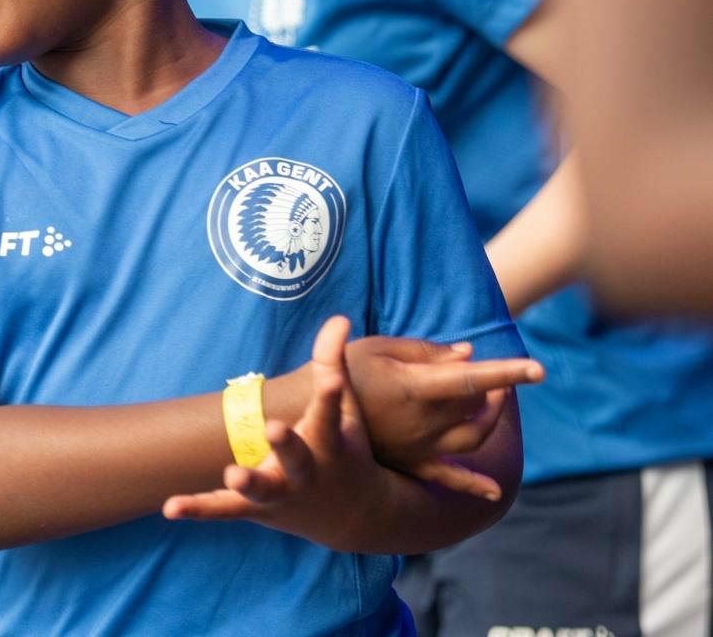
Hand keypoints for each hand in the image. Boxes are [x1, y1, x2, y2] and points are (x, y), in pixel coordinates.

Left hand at [163, 316, 399, 550]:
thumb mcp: (345, 409)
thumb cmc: (344, 449)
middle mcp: (306, 471)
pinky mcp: (255, 508)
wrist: (355, 517)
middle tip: (274, 428)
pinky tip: (170, 507)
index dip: (329, 393)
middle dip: (287, 444)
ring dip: (247, 482)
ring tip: (232, 473)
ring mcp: (281, 492)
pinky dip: (199, 507)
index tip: (331, 379)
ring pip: (261, 489)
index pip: (328, 412)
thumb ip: (333, 361)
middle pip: (296, 457)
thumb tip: (339, 317)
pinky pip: (223, 508)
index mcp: (330, 442)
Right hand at [345, 334, 541, 495]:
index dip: (507, 372)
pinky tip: (494, 493)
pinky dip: (472, 485)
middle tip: (499, 374)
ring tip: (491, 402)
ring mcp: (418, 447)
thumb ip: (425, 351)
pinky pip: (446, 477)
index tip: (538, 368)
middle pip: (476, 405)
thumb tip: (467, 356)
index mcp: (417, 389)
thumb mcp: (377, 348)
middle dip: (495, 387)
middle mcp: (424, 422)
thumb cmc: (340, 373)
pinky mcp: (408, 462)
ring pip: (471, 437)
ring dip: (489, 419)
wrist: (302, 415)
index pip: (474, 379)